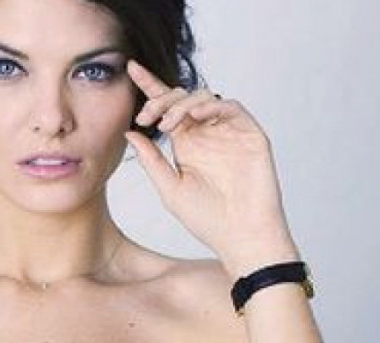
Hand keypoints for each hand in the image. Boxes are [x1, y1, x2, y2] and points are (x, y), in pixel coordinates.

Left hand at [124, 59, 300, 276]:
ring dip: (182, 104)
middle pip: (183, 98)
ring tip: (167, 123)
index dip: (150, 86)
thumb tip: (130, 132)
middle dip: (161, 99)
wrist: (240, 237)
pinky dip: (212, 106)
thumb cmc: (207, 220)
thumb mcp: (169, 188)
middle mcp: (207, 134)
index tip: (131, 68)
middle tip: (147, 116)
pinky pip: (231, 107)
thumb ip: (150, 160)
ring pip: (205, 97)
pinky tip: (195, 117)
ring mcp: (229, 132)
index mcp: (187, 144)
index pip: (167, 108)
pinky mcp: (250, 135)